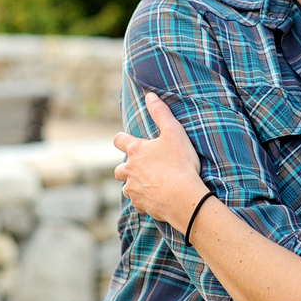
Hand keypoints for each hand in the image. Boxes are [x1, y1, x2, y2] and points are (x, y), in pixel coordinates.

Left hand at [114, 93, 203, 228]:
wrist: (182, 197)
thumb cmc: (180, 163)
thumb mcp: (174, 132)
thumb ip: (161, 113)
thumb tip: (150, 95)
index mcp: (136, 151)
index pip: (119, 140)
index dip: (121, 139)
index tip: (124, 139)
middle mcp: (129, 170)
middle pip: (118, 169)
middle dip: (126, 168)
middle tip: (140, 166)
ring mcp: (133, 189)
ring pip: (126, 188)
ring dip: (133, 185)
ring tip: (149, 184)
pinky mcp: (141, 205)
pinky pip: (138, 203)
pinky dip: (144, 201)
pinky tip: (155, 199)